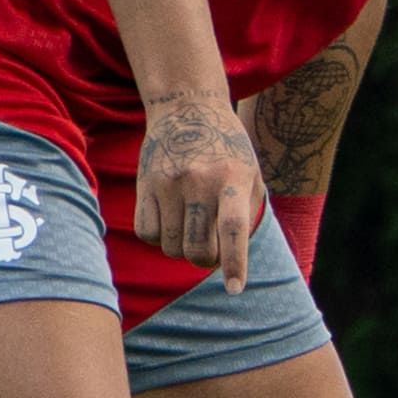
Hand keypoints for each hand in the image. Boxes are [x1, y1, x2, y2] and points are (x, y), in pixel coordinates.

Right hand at [136, 90, 269, 288]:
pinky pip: (147, 234)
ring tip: (190, 227)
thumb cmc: (227, 150)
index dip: (234, 263)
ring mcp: (169, 183)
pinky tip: (170, 220)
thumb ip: (246, 214)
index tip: (236, 289)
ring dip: (181, 249)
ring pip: (171, 247)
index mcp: (234, 179)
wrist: (188, 109)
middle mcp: (200, 181)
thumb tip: (233, 261)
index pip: (233, 229)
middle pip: (197, 248)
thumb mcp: (251, 174)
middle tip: (210, 250)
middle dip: (205, 260)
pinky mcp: (146, 185)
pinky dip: (159, 238)